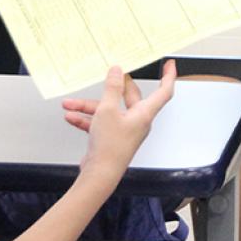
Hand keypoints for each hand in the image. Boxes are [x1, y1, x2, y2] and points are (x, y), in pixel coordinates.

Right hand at [62, 60, 176, 180]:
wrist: (99, 176)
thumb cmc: (110, 148)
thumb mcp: (108, 110)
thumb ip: (112, 88)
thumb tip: (117, 71)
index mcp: (144, 113)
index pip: (164, 91)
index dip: (168, 76)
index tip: (169, 64)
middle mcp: (137, 121)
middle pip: (130, 97)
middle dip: (115, 87)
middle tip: (111, 73)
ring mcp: (124, 130)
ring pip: (109, 110)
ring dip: (90, 106)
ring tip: (71, 102)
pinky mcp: (112, 138)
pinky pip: (100, 123)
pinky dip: (87, 119)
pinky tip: (72, 116)